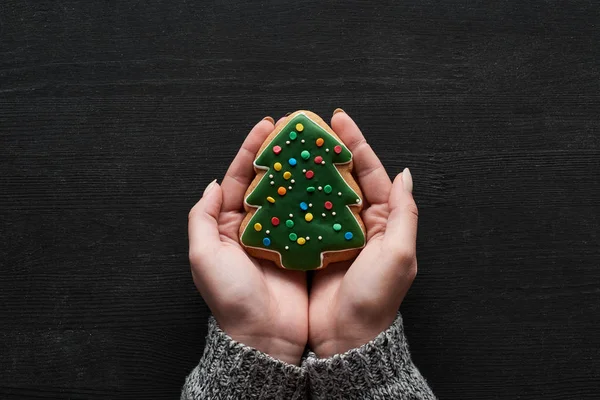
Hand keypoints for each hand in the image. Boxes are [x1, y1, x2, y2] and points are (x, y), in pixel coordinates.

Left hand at [188, 117, 307, 364]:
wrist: (264, 336)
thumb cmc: (231, 297)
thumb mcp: (203, 256)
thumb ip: (202, 218)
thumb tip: (212, 185)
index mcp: (228, 226)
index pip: (238, 179)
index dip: (251, 150)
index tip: (267, 125)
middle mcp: (254, 228)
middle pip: (267, 182)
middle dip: (279, 155)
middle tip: (295, 130)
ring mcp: (280, 238)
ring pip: (291, 195)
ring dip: (301, 172)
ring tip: (315, 148)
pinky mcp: (303, 250)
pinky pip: (310, 217)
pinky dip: (317, 198)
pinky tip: (329, 180)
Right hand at [308, 111, 418, 357]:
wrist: (345, 339)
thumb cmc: (374, 298)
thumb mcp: (398, 255)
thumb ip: (404, 213)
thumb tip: (405, 174)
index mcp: (382, 221)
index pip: (370, 173)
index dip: (355, 143)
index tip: (338, 118)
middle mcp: (358, 224)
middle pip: (342, 177)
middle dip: (327, 149)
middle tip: (309, 126)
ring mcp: (332, 235)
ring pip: (319, 192)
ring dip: (306, 169)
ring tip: (291, 147)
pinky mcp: (310, 247)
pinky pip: (301, 215)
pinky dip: (292, 197)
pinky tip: (279, 182)